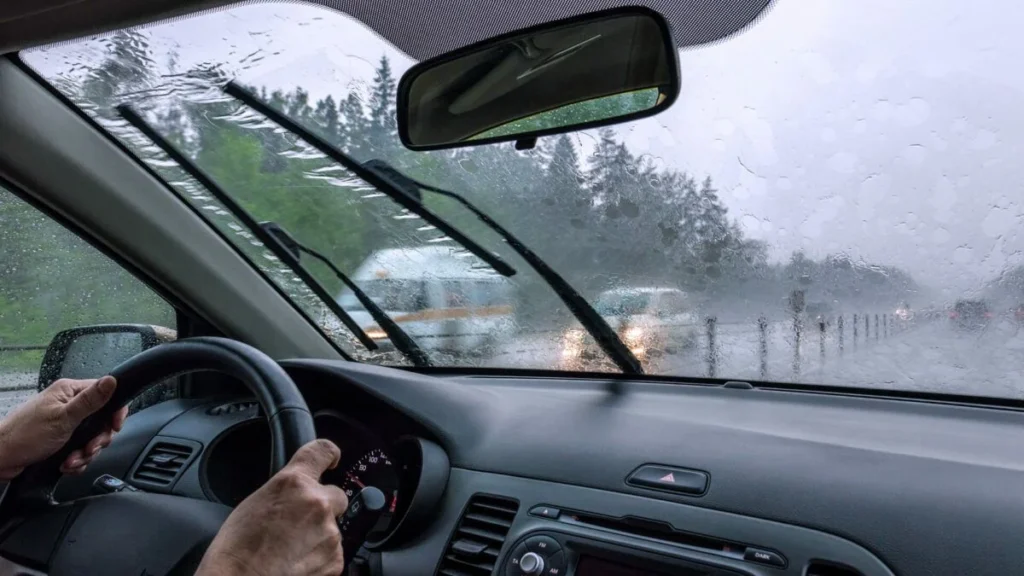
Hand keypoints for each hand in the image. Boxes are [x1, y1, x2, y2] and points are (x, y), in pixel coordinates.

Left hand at [0, 375, 127, 478]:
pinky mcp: (61, 440)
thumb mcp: (63, 418)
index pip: (105, 394)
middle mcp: (68, 405)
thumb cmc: (25, 435)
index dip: (114, 412)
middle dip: (97, 440)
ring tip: (71, 460)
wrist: (0, 459)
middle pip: (101, 421)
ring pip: (91, 439)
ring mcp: (65, 423)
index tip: (114, 427)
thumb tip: (112, 381)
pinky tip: (66, 464)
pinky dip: (76, 460)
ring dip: (85, 454)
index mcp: (69, 392)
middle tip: (88, 448)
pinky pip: (80, 450)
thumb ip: (90, 401)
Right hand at [197, 439, 347, 575]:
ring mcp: (329, 532)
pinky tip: (297, 562)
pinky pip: (333, 552)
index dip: (330, 454)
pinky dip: (320, 557)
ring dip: (318, 534)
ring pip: (333, 527)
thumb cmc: (237, 547)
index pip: (323, 451)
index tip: (332, 459)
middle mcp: (317, 502)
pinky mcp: (335, 559)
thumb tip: (297, 493)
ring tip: (290, 548)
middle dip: (323, 506)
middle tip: (299, 523)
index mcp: (294, 482)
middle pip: (336, 495)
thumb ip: (286, 491)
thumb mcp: (256, 502)